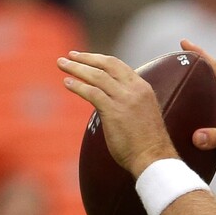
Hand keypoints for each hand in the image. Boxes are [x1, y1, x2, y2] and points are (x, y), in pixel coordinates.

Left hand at [57, 50, 176, 177]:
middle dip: (86, 58)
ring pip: (96, 76)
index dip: (99, 59)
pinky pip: (92, 92)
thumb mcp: (142, 113)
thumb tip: (109, 101)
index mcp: (143, 87)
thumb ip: (128, 102)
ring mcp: (125, 99)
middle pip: (107, 64)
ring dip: (76, 68)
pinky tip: (67, 83)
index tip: (85, 57)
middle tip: (69, 56)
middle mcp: (135, 89)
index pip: (118, 66)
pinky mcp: (114, 111)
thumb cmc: (147, 143)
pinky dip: (78, 86)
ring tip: (61, 64)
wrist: (154, 158)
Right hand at [181, 39, 215, 186]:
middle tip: (170, 60)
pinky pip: (196, 114)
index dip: (200, 54)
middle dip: (189, 67)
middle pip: (205, 78)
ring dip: (186, 89)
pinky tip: (172, 113)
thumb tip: (197, 136)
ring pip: (199, 96)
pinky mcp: (213, 128)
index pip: (215, 69)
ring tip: (166, 84)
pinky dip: (185, 111)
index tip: (185, 43)